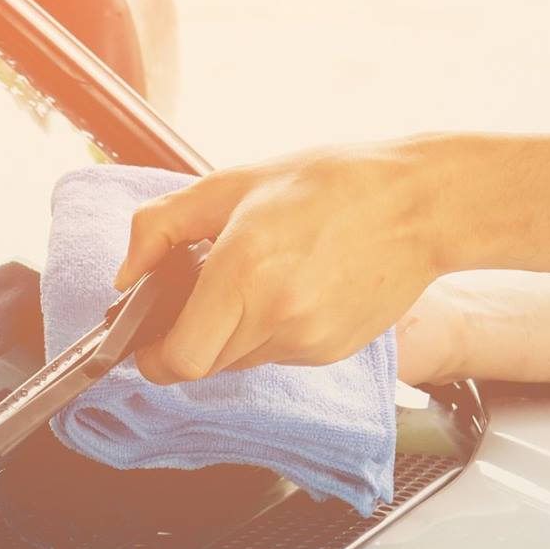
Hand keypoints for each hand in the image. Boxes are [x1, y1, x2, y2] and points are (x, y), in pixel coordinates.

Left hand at [116, 140, 454, 382]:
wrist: (421, 204)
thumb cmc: (330, 184)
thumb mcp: (231, 184)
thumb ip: (161, 226)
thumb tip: (128, 274)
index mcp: (242, 272)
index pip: (180, 360)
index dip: (154, 359)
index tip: (146, 344)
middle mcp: (275, 316)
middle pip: (205, 365)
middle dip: (190, 339)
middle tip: (201, 297)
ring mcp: (308, 341)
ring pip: (241, 362)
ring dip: (231, 335)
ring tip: (259, 281)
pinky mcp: (332, 352)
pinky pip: (278, 356)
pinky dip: (270, 333)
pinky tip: (293, 289)